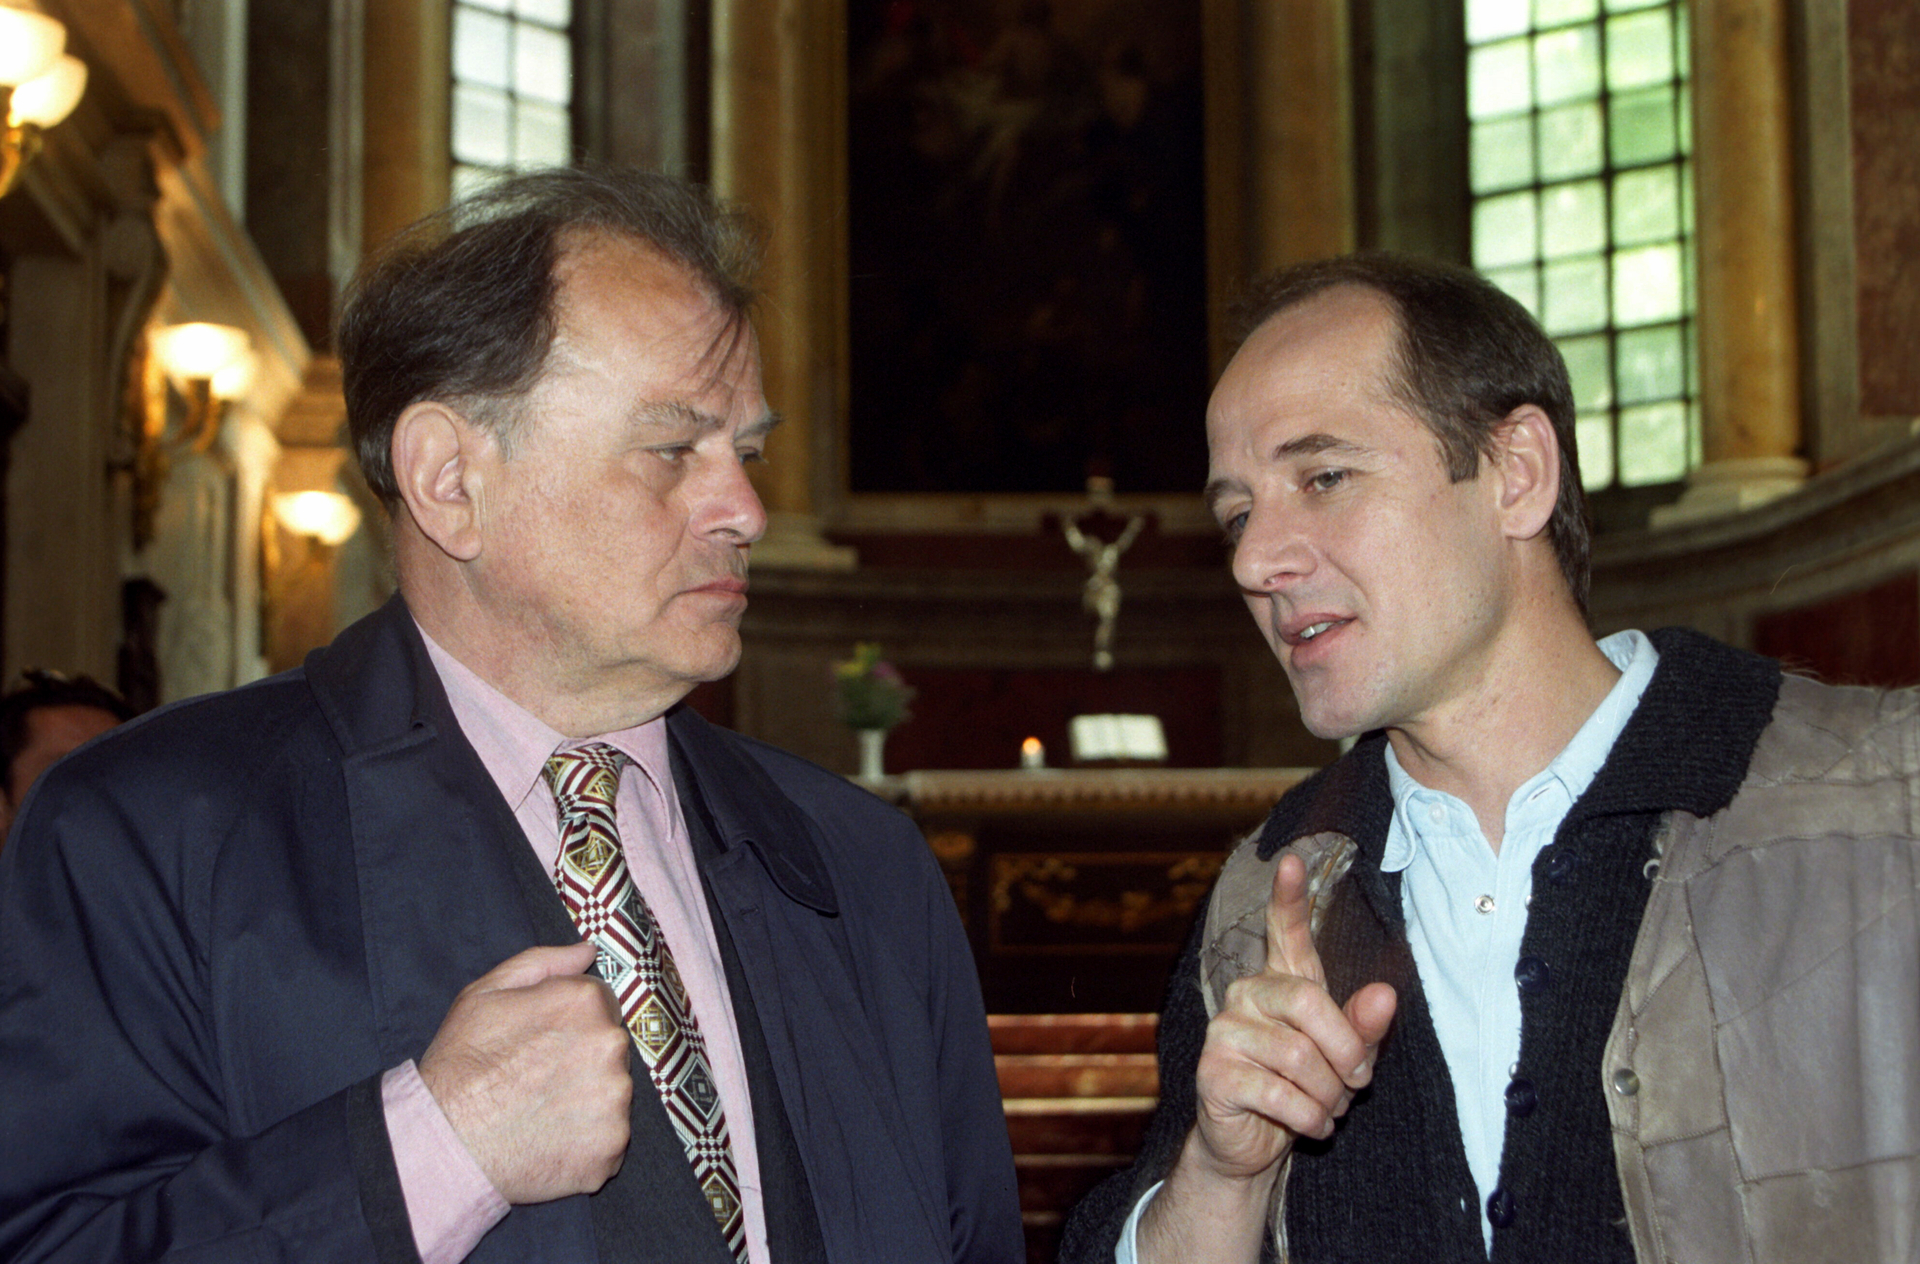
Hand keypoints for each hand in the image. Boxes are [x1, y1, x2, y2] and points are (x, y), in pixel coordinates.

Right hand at [419, 941, 633, 1203]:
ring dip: (588, 1100)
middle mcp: (611, 1045)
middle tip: (538, 1080)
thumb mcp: (486, 993)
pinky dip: (588, 1141)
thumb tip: (588, 950)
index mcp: (585, 1002)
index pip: (601, 1003)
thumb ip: (544, 963)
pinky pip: (610, 1137)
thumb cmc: (461, 1063)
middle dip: (583, 1058)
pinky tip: (551, 1141)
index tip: (542, 1043)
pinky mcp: (612, 1146)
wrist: (444, 1141)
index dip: (570, 1022)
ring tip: (542, 1112)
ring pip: (613, 1093)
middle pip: (611, 1047)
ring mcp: (615, 1099)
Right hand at [1187, 852, 1396, 1180]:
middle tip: (1357, 1082)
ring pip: (1298, 1056)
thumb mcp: (1344, 1057)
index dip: (1289, 897)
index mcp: (1282, 981)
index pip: (1283, 930)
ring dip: (1328, 1094)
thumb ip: (1363, 1025)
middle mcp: (1247, 993)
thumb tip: (1386, 995)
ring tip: (1328, 1108)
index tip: (1293, 861)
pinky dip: (1309, 1117)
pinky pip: (1279, 1093)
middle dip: (1346, 1051)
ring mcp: (1225, 1031)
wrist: (1254, 1142)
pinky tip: (1310, 1124)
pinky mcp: (1212, 1071)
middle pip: (1309, 1002)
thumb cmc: (1304, 1088)